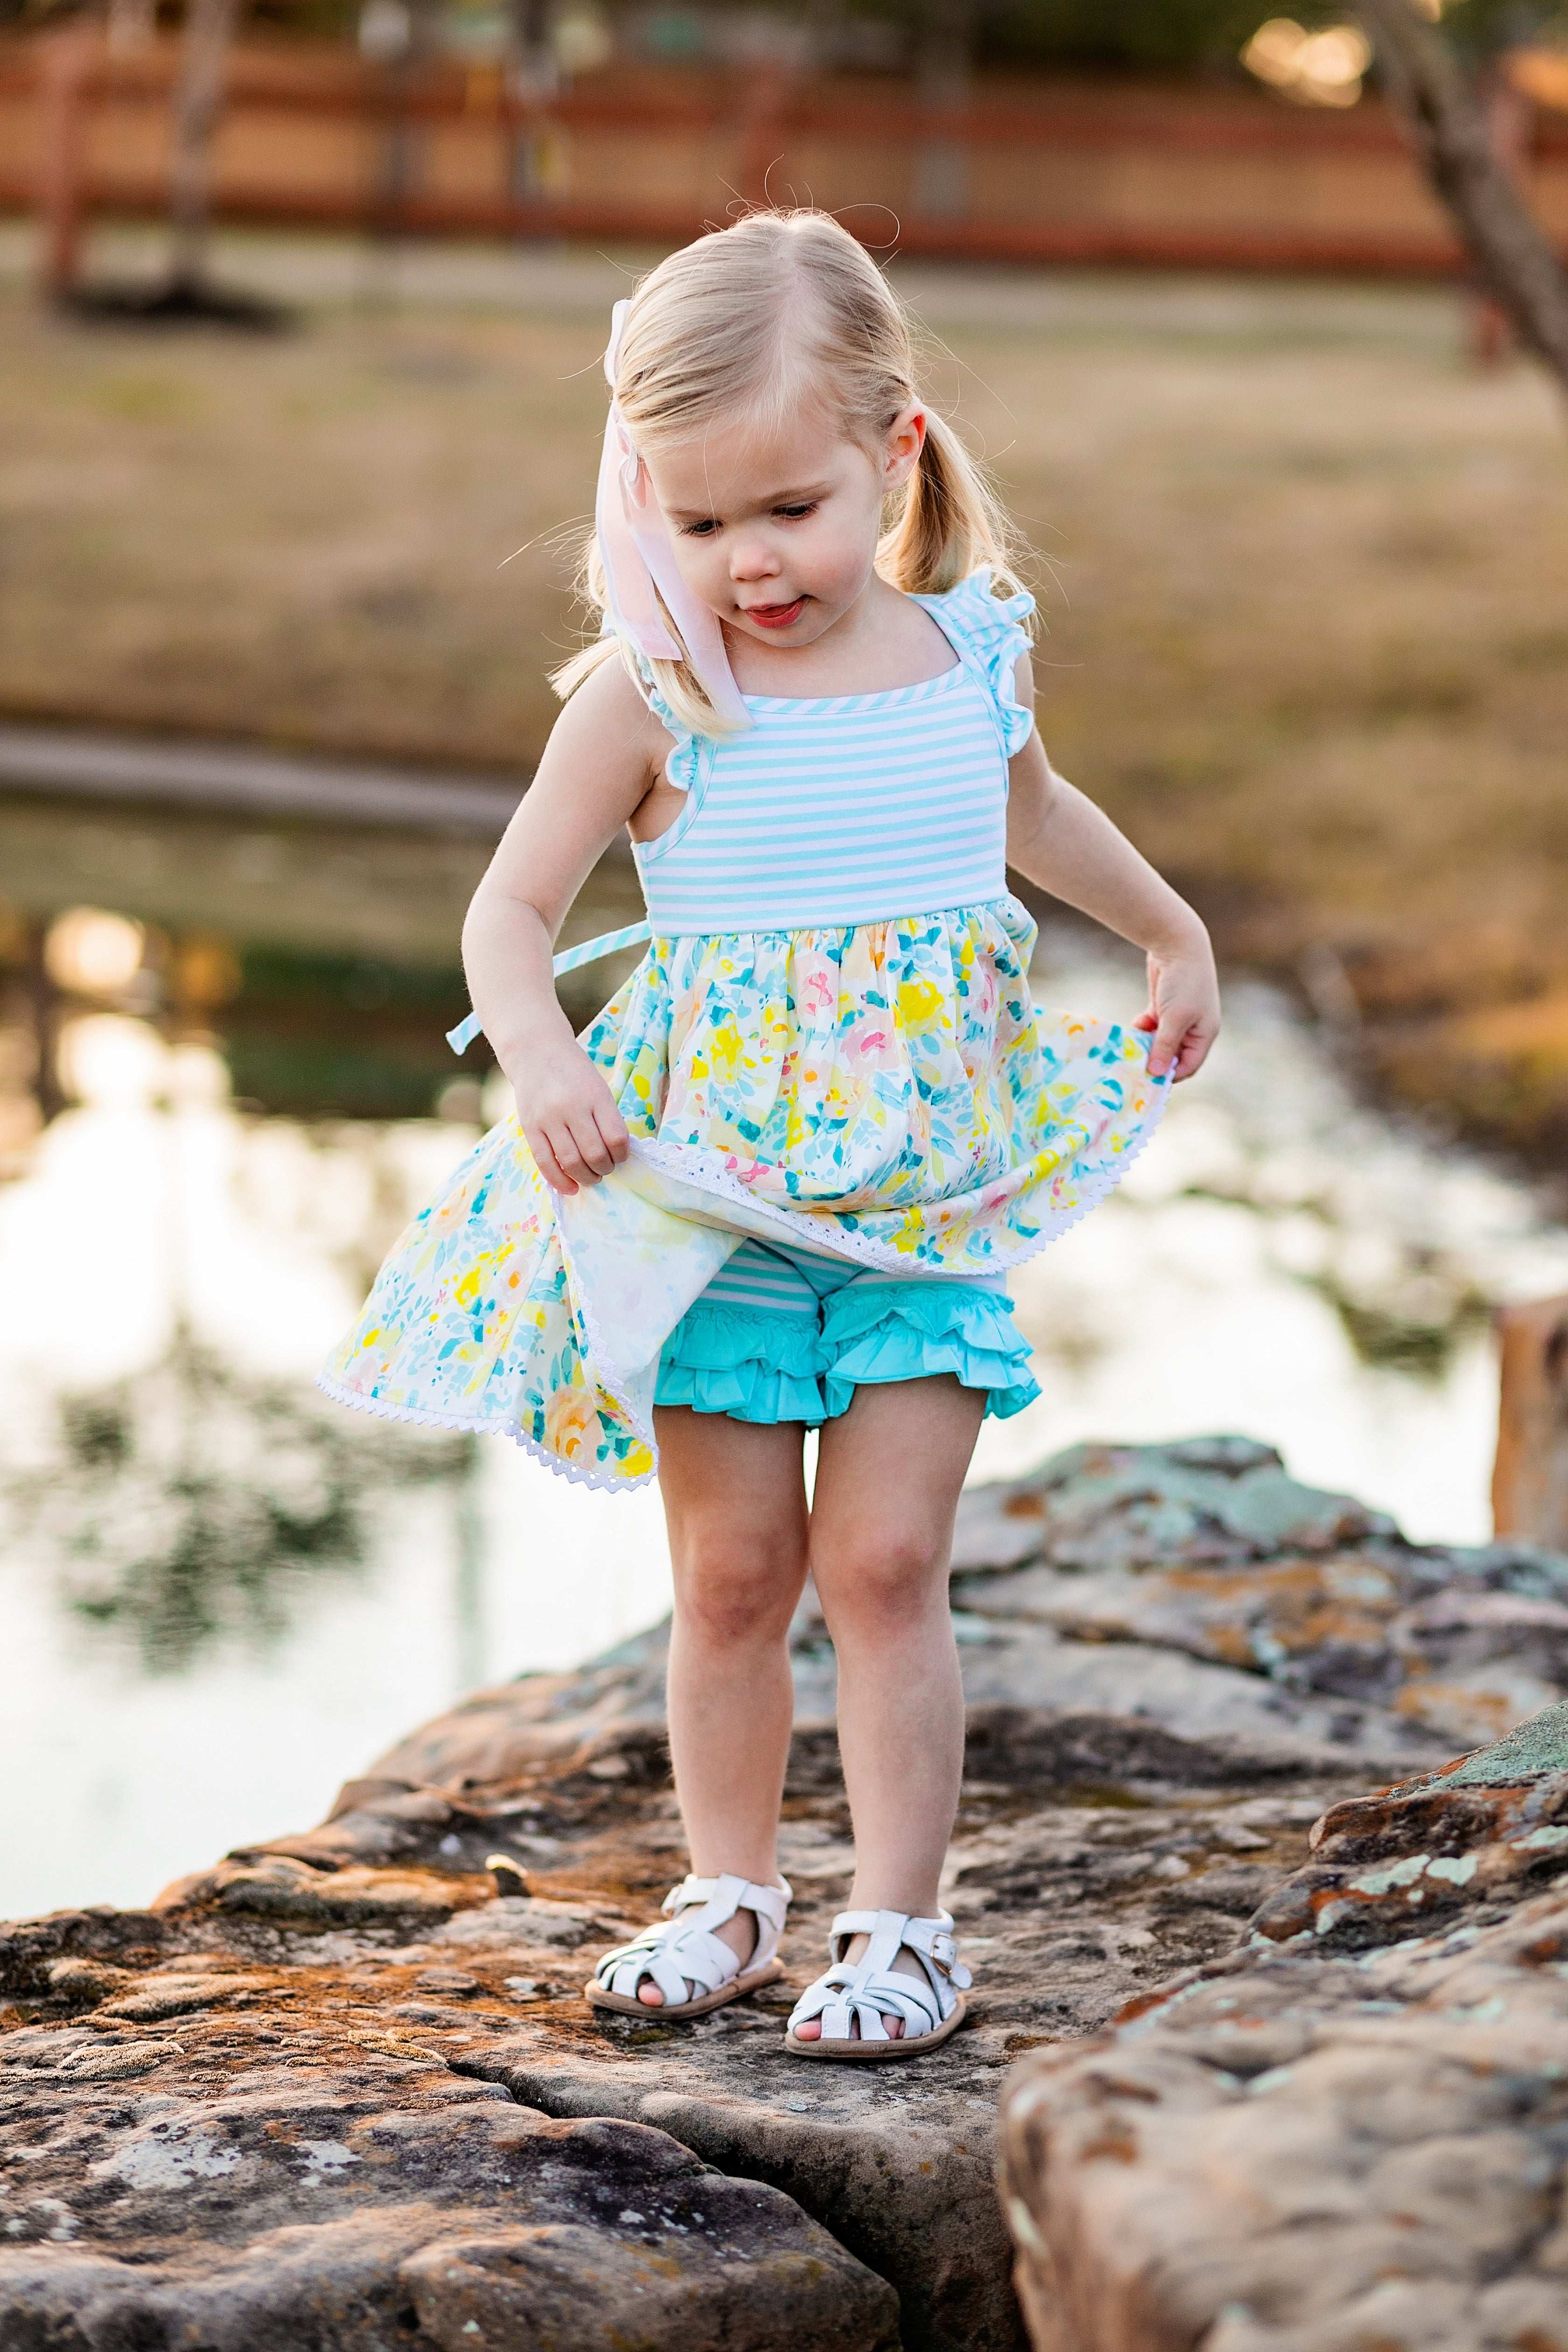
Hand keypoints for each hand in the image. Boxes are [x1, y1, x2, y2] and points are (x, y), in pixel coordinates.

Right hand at [509, 1037, 630, 1193]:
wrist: (536, 1052)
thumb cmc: (574, 1073)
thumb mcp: (598, 1088)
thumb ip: (607, 1118)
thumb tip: (616, 1155)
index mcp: (595, 1096)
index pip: (617, 1138)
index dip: (623, 1155)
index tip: (621, 1156)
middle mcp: (571, 1108)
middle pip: (595, 1154)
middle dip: (605, 1168)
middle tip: (606, 1168)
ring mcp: (548, 1119)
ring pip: (571, 1162)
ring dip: (586, 1177)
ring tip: (591, 1176)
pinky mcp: (529, 1128)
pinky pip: (545, 1162)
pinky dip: (560, 1181)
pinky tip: (570, 1188)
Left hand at [1135, 932, 1219, 1081]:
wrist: (1178, 944)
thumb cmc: (1184, 983)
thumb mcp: (1175, 1018)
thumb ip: (1165, 1046)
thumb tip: (1158, 1073)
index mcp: (1205, 1034)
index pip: (1189, 1065)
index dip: (1170, 1075)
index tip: (1147, 1080)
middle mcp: (1194, 1028)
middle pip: (1173, 1055)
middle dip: (1155, 1059)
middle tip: (1133, 1065)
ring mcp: (1179, 1018)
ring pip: (1159, 1041)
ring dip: (1146, 1044)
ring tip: (1131, 1045)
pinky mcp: (1164, 1007)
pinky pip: (1152, 1027)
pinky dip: (1143, 1028)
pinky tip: (1135, 1024)